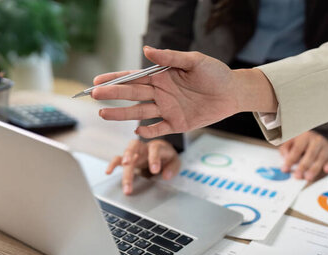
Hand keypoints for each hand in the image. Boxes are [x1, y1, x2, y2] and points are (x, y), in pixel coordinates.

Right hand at [91, 46, 276, 138]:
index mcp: (161, 76)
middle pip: (132, 95)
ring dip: (122, 114)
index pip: (133, 77)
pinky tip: (137, 132)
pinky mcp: (177, 124)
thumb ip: (170, 57)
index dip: (115, 79)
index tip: (97, 81)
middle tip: (94, 96)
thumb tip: (146, 50)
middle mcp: (161, 93)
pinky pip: (159, 129)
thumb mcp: (194, 61)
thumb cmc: (215, 73)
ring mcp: (167, 109)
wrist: (233, 93)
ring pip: (140, 112)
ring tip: (104, 114)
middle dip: (113, 95)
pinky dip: (148, 131)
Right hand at [105, 139, 180, 194]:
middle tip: (130, 170)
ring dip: (122, 166)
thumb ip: (172, 168)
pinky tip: (108, 172)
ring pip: (125, 154)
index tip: (154, 171)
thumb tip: (166, 175)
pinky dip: (113, 164)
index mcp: (157, 146)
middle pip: (134, 148)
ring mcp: (135, 153)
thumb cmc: (167, 157)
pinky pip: (118, 159)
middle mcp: (144, 147)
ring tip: (124, 182)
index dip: (154, 158)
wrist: (162, 152)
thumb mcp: (175, 161)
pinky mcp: (128, 159)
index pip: (154, 149)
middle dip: (130, 157)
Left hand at [279, 131, 327, 180]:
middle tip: (297, 176)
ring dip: (314, 169)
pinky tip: (326, 170)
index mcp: (304, 136)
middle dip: (303, 166)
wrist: (316, 139)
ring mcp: (325, 147)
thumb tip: (286, 158)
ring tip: (308, 178)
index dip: (290, 160)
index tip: (285, 169)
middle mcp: (316, 140)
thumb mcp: (290, 143)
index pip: (297, 149)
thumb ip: (285, 150)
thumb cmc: (301, 143)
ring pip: (320, 158)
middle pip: (310, 154)